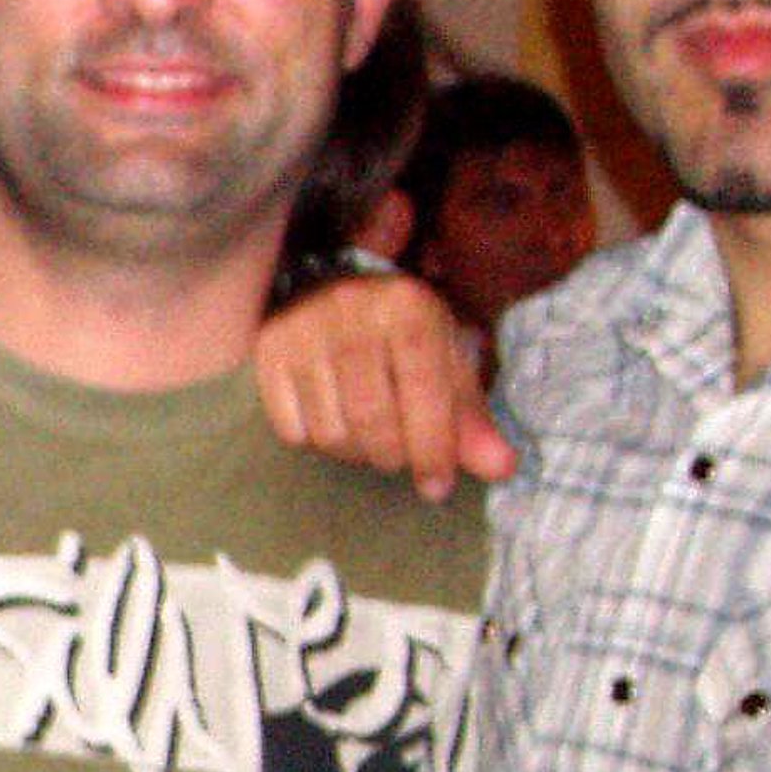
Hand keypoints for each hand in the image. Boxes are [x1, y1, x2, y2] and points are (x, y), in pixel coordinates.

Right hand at [255, 273, 517, 501]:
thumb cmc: (403, 331)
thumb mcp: (447, 360)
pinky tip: (333, 418)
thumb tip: (502, 467)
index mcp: (408, 306)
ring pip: (331, 432)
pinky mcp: (268, 349)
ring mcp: (304, 329)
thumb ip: (471, 416)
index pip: (423, 389)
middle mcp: (353, 310)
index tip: (437, 486)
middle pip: (373, 420)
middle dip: (394, 455)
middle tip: (400, 456)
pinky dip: (315, 440)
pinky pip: (291, 429)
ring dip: (356, 452)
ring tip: (369, 436)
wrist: (335, 285)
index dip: (433, 446)